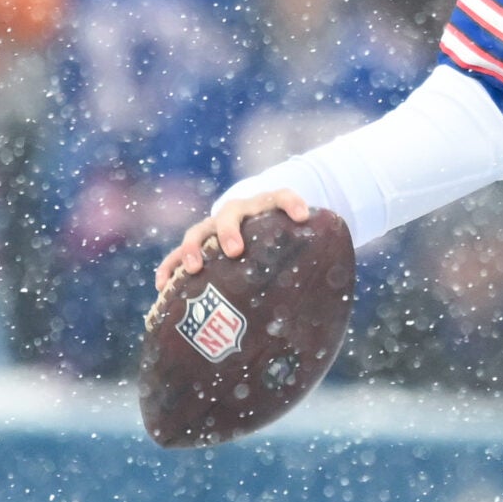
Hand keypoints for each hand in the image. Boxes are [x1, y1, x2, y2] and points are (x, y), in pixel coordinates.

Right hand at [152, 189, 310, 295]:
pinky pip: (177, 257)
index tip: (303, 215)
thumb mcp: (303, 248)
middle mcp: (238, 215)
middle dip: (231, 231)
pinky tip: (162, 288)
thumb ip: (319, 263)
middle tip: (235, 250)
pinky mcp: (197, 247)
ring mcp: (213, 229)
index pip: (281, 196)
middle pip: (231, 214)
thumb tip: (341, 305)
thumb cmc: (286, 243)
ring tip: (195, 269)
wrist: (259, 227)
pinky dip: (170, 269)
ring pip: (199, 232)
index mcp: (268, 209)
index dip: (291, 202)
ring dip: (196, 249)